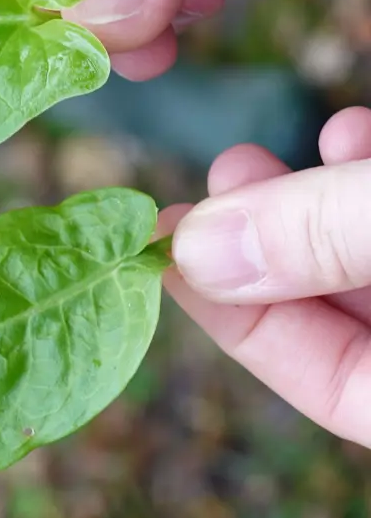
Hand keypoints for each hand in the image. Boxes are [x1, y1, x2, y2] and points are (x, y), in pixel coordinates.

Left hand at [161, 107, 370, 447]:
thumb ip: (326, 239)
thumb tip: (200, 251)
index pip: (332, 387)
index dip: (242, 324)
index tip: (166, 254)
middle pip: (346, 319)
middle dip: (266, 247)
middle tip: (202, 194)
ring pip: (370, 258)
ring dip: (312, 201)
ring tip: (246, 157)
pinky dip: (370, 174)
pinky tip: (344, 130)